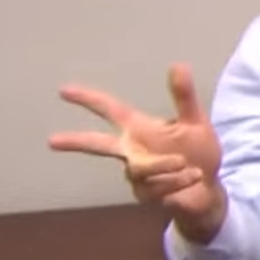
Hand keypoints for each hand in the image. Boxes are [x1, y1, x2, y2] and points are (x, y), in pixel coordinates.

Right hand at [48, 64, 225, 239]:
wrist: (208, 190)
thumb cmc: (199, 152)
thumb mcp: (195, 122)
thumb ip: (184, 97)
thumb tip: (178, 65)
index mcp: (140, 128)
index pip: (109, 110)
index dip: (88, 99)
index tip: (64, 91)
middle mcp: (132, 150)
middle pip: (98, 145)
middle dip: (76, 142)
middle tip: (51, 140)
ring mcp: (135, 174)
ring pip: (141, 168)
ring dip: (167, 167)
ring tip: (191, 167)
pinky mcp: (143, 194)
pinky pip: (156, 186)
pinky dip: (178, 182)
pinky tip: (192, 179)